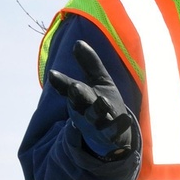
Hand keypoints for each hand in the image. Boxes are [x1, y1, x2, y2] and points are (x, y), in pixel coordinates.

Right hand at [48, 41, 133, 158]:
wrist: (112, 137)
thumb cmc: (102, 104)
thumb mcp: (99, 81)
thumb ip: (90, 64)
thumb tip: (78, 42)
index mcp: (79, 98)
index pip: (68, 88)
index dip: (61, 82)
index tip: (53, 74)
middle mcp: (85, 111)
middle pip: (80, 102)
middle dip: (78, 94)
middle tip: (74, 87)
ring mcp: (98, 124)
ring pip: (96, 117)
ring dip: (98, 109)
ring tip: (102, 100)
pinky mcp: (112, 135)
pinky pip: (115, 131)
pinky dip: (120, 125)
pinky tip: (126, 119)